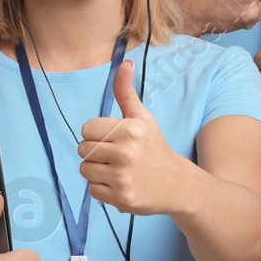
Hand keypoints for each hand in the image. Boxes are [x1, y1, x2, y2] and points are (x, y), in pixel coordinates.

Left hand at [79, 60, 185, 216]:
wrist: (177, 184)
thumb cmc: (154, 147)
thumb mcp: (142, 118)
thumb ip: (126, 92)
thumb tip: (124, 62)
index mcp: (130, 130)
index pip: (87, 128)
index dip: (96, 133)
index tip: (111, 138)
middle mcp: (126, 153)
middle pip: (83, 149)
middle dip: (95, 152)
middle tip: (115, 155)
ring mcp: (123, 178)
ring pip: (85, 170)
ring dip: (97, 170)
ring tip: (117, 169)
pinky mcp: (121, 198)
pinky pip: (92, 190)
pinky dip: (102, 188)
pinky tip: (120, 183)